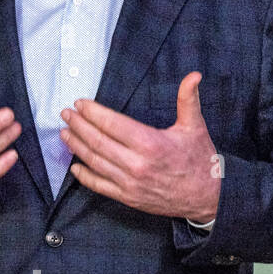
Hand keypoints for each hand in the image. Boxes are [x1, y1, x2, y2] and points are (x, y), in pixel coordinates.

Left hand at [59, 71, 220, 223]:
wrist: (208, 198)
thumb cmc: (200, 160)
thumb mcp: (195, 127)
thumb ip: (188, 100)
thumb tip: (194, 75)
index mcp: (151, 143)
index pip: (112, 124)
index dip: (92, 113)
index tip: (80, 104)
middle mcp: (137, 164)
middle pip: (98, 141)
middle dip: (78, 125)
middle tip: (65, 114)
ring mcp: (130, 183)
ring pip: (94, 162)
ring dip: (76, 146)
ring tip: (64, 133)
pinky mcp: (128, 198)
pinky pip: (99, 185)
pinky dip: (84, 175)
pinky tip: (74, 165)